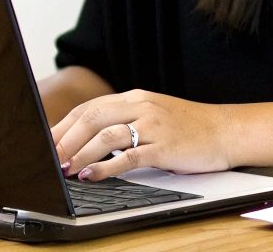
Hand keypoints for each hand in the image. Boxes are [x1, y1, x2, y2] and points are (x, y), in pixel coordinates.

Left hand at [51, 89, 239, 181]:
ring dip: (81, 152)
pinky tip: (92, 175)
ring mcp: (153, 126)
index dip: (65, 125)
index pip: (90, 108)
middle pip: (92, 117)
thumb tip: (89, 139)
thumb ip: (125, 121)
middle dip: (65, 138)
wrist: (226, 131)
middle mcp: (141, 107)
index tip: (47, 141)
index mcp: (135, 98)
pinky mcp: (164, 147)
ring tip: (65, 168)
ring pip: (106, 135)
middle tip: (49, 157)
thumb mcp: (153, 115)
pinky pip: (128, 156)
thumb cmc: (189, 128)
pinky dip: (106, 167)